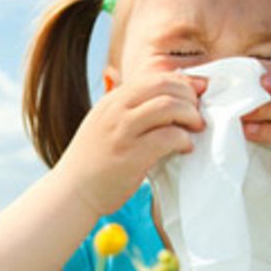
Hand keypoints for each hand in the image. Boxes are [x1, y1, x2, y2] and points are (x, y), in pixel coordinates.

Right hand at [53, 73, 205, 217]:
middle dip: (190, 96)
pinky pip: (167, 137)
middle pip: (164, 86)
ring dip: (190, 115)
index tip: (198, 93)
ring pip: (168, 107)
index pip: (155, 78)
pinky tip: (185, 147)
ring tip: (196, 128)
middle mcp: (116, 111)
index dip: (182, 83)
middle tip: (198, 114)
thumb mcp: (105, 123)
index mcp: (112, 100)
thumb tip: (165, 91)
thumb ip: (129, 107)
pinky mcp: (131, 156)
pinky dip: (183, 139)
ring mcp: (122, 132)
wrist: (72, 192)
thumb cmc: (95, 160)